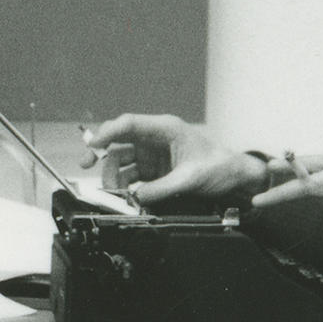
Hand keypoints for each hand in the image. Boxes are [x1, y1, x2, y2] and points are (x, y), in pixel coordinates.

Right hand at [81, 113, 267, 205]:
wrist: (234, 177)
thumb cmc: (219, 166)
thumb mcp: (190, 179)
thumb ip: (161, 188)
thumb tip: (137, 197)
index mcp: (165, 129)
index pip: (128, 124)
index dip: (107, 132)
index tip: (92, 146)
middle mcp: (155, 137)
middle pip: (118, 141)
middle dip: (101, 153)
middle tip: (88, 165)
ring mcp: (153, 153)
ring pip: (122, 160)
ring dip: (114, 175)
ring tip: (115, 192)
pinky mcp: (154, 169)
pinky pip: (131, 174)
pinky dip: (125, 185)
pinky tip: (125, 195)